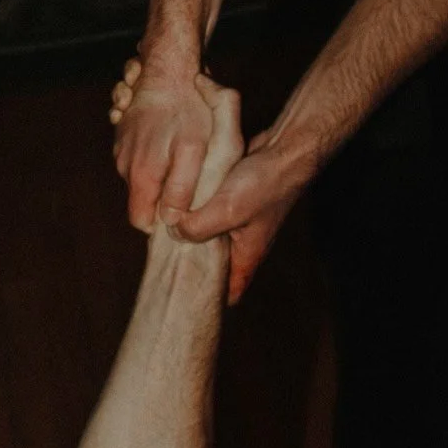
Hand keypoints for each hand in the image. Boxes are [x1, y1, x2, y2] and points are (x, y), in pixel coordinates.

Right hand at [108, 54, 228, 230]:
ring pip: (139, 177)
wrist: (167, 70)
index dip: (161, 220)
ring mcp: (121, 148)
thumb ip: (181, 189)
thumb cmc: (187, 112)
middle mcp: (124, 165)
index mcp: (141, 175)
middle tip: (186, 172)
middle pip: (142, 199)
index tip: (179, 207)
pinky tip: (165, 133)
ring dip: (157, 171)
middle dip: (161, 194)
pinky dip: (151, 151)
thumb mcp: (195, 153)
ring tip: (178, 148)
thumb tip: (171, 221)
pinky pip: (136, 156)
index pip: (140, 221)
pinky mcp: (123, 134)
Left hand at [169, 117, 325, 299]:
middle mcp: (243, 243)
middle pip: (212, 264)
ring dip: (190, 231)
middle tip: (162, 259)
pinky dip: (195, 209)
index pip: (228, 292)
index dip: (208, 297)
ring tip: (163, 231)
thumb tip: (172, 232)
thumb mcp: (227, 209)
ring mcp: (238, 221)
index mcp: (247, 256)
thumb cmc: (264, 184)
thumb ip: (198, 226)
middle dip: (190, 262)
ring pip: (208, 235)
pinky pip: (209, 211)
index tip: (182, 295)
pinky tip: (176, 204)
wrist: (285, 150)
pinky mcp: (233, 200)